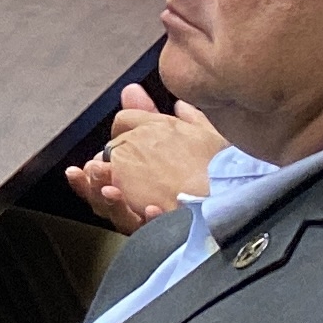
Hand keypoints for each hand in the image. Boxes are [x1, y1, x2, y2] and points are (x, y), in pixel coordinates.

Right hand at [65, 83, 225, 230]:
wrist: (241, 186)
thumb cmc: (209, 161)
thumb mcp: (172, 131)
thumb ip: (146, 115)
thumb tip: (130, 90)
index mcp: (138, 180)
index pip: (104, 180)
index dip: (89, 176)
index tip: (80, 168)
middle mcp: (143, 200)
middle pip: (106, 200)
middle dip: (93, 188)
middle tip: (91, 174)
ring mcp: (158, 217)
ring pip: (122, 217)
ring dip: (110, 204)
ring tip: (110, 191)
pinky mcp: (175, 231)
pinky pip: (156, 232)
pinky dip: (149, 220)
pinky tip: (150, 209)